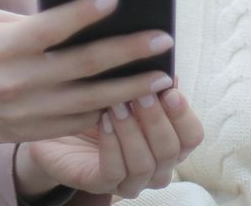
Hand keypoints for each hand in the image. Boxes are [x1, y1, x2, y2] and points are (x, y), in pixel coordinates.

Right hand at [0, 0, 175, 167]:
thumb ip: (21, 17)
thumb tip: (67, 12)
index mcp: (1, 46)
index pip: (51, 27)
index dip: (84, 12)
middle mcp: (15, 81)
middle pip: (83, 66)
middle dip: (128, 52)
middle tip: (162, 37)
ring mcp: (23, 112)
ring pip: (88, 102)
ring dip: (129, 89)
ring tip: (161, 76)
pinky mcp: (26, 133)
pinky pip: (74, 125)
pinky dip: (104, 114)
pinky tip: (130, 103)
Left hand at [19, 83, 204, 197]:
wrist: (58, 123)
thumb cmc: (99, 103)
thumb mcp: (125, 88)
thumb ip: (148, 82)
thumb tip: (165, 65)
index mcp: (170, 142)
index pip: (192, 137)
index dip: (183, 114)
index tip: (169, 89)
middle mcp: (156, 167)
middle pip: (170, 151)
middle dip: (156, 120)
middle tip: (141, 93)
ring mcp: (130, 181)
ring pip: (144, 164)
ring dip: (132, 131)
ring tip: (117, 104)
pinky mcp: (101, 185)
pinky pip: (114, 172)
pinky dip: (111, 145)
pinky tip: (104, 121)